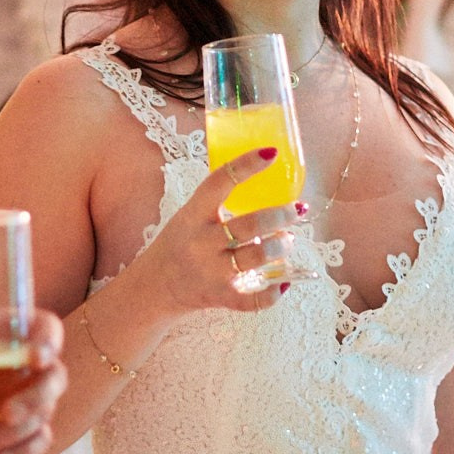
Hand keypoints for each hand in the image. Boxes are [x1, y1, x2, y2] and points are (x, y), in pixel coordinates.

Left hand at [0, 310, 66, 453]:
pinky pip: (38, 441)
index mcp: (14, 332)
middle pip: (55, 378)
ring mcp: (32, 396)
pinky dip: (22, 453)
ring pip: (41, 415)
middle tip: (8, 413)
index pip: (46, 328)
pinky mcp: (24, 426)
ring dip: (13, 432)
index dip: (48, 342)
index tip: (38, 357)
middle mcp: (31, 364)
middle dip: (35, 399)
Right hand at [141, 147, 302, 318]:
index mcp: (194, 213)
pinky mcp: (219, 297)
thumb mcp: (189, 215)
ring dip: (280, 247)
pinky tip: (285, 283)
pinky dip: (273, 294)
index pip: (221, 181)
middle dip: (281, 215)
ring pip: (257, 258)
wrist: (155, 286)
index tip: (271, 153)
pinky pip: (252, 300)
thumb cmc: (179, 242)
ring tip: (288, 240)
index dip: (247, 165)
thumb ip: (216, 200)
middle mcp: (202, 241)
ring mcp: (211, 271)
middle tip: (297, 209)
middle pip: (250, 224)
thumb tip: (257, 173)